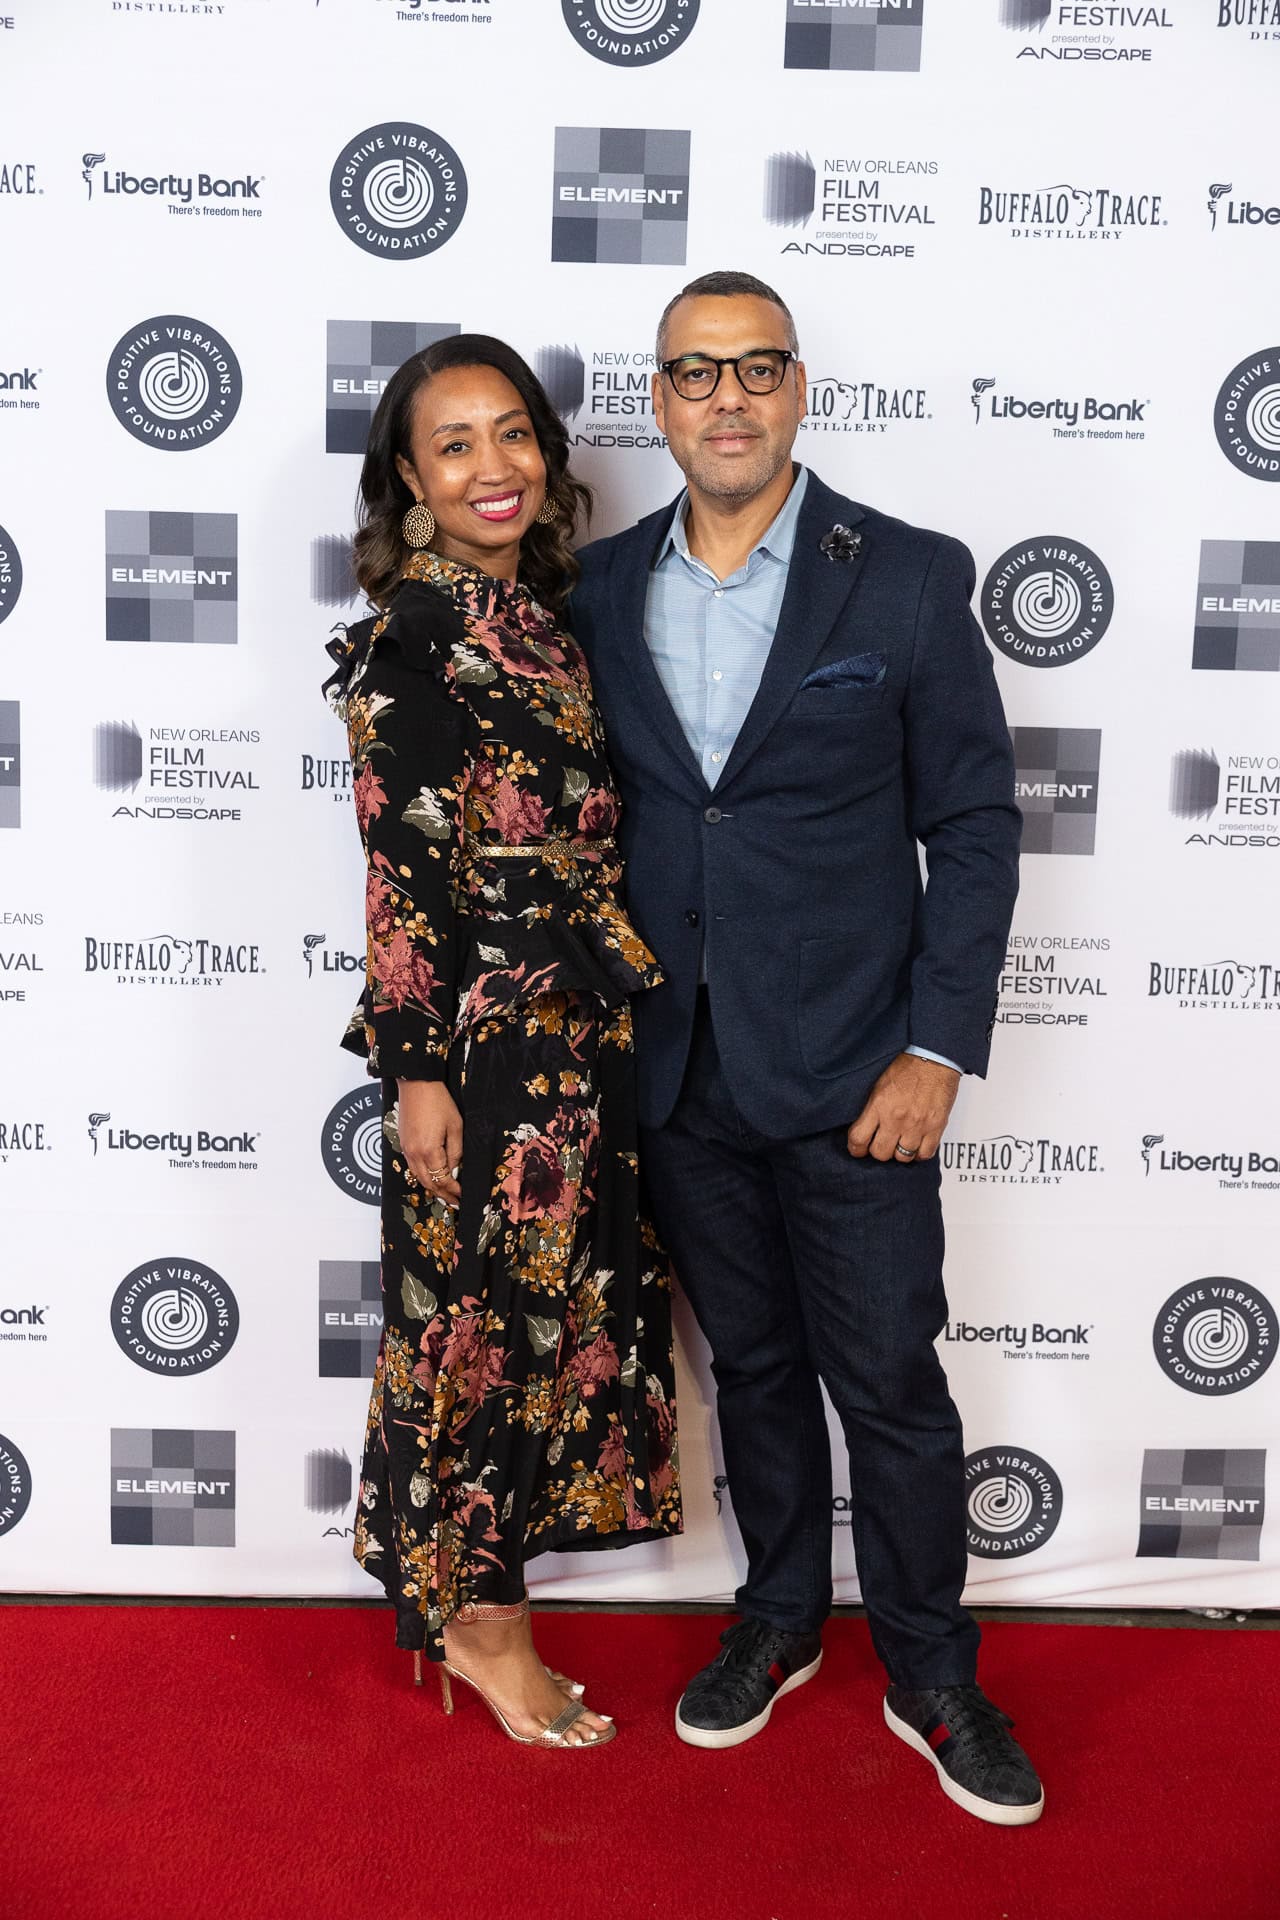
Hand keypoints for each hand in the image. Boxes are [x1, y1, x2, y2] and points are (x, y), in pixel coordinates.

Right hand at [397, 1078, 462, 1206]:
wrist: (416, 1083)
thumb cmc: (438, 1101)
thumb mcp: (455, 1126)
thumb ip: (456, 1152)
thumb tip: (455, 1170)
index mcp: (429, 1151)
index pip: (442, 1179)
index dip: (453, 1190)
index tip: (463, 1196)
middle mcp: (414, 1154)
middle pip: (429, 1183)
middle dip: (443, 1194)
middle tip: (455, 1203)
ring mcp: (406, 1149)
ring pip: (419, 1177)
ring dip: (432, 1187)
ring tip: (445, 1195)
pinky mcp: (403, 1143)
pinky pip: (413, 1167)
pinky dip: (423, 1176)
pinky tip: (432, 1177)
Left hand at [846, 1053, 959, 1163]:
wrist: (935, 1056)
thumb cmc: (907, 1065)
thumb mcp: (878, 1083)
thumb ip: (871, 1107)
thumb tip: (862, 1126)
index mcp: (879, 1105)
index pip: (858, 1139)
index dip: (856, 1148)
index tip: (858, 1148)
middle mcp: (897, 1118)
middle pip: (880, 1153)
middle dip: (878, 1151)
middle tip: (880, 1144)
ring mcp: (917, 1125)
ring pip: (902, 1157)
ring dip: (899, 1152)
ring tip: (899, 1143)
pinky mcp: (936, 1127)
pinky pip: (925, 1154)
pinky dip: (919, 1153)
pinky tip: (916, 1144)